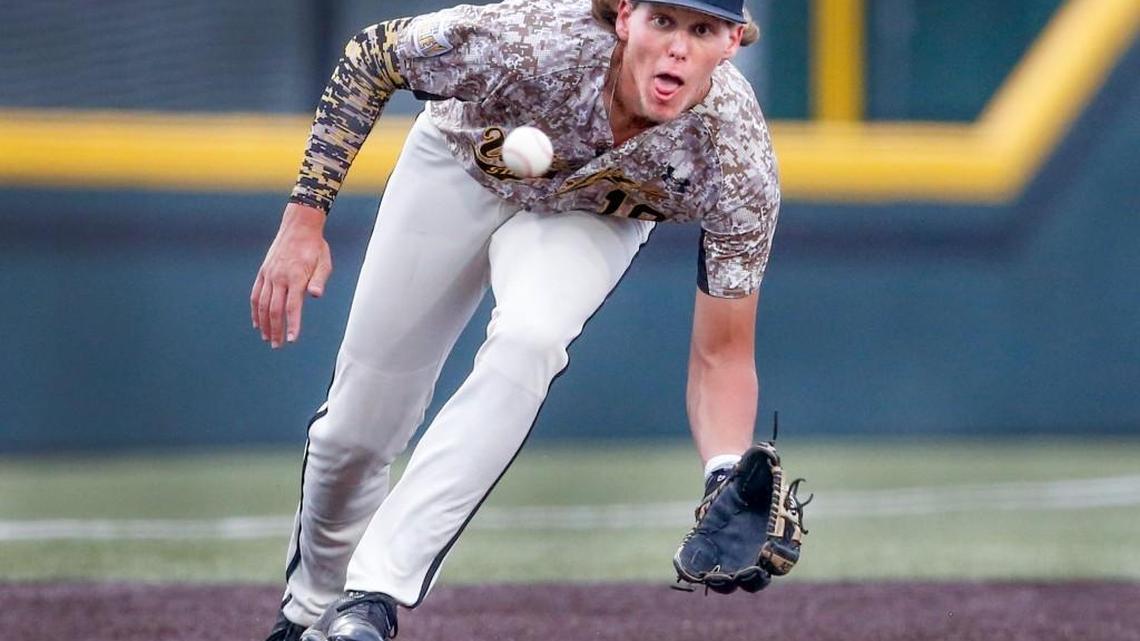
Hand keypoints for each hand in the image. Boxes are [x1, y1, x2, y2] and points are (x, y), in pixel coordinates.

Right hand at [251, 203, 332, 347]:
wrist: (299, 227)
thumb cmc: (316, 248)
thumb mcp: (324, 263)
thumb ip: (319, 280)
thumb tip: (316, 295)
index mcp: (296, 276)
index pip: (292, 306)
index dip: (291, 324)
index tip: (291, 340)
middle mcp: (279, 277)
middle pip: (274, 309)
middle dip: (276, 329)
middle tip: (277, 345)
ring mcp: (269, 275)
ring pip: (262, 304)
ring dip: (264, 323)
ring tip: (267, 338)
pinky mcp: (263, 272)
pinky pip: (256, 294)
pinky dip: (255, 310)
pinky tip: (258, 323)